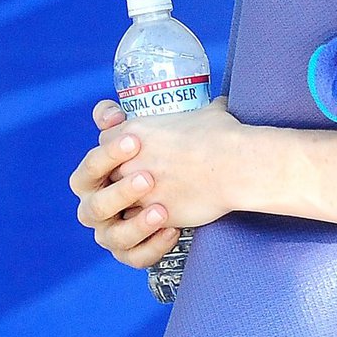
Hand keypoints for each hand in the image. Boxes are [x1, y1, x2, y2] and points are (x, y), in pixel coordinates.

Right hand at [70, 101, 181, 268]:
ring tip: (163, 210)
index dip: (108, 155)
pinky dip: (152, 247)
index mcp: (89, 180)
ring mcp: (110, 234)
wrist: (182, 180)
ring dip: (137, 225)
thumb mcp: (134, 130)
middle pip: (96, 208)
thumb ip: (114, 119)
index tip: (135, 140)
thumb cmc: (150, 153)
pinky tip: (173, 229)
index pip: (89, 168)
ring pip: (114, 238)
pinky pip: (135, 258)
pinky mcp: (130, 253)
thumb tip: (109, 115)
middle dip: (120, 194)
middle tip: (148, 178)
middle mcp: (93, 209)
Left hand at [105, 96, 244, 229]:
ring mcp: (138, 192)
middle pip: (102, 174)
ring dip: (127, 205)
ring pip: (113, 205)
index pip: (104, 141)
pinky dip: (144, 229)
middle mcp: (128, 161)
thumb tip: (217, 107)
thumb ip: (202, 111)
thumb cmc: (222, 135)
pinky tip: (162, 224)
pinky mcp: (153, 217)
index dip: (114, 149)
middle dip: (117, 179)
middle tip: (136, 183)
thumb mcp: (207, 111)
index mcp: (133, 131)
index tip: (129, 154)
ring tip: (148, 205)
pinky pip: (135, 227)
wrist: (234, 165)